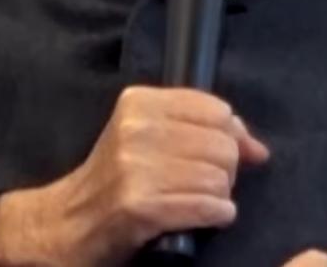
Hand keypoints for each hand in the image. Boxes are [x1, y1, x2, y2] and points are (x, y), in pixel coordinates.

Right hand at [0, 85, 269, 265]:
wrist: (68, 224)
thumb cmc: (116, 180)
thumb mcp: (149, 139)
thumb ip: (203, 132)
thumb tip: (258, 148)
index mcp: (138, 102)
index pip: (216, 110)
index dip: (231, 136)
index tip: (223, 156)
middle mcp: (136, 129)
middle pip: (222, 145)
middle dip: (226, 171)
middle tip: (206, 185)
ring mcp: (135, 168)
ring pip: (217, 177)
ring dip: (220, 197)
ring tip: (201, 202)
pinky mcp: (140, 206)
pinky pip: (205, 206)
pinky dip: (216, 214)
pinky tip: (208, 217)